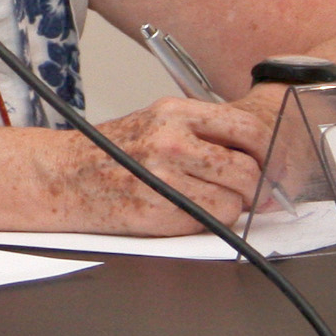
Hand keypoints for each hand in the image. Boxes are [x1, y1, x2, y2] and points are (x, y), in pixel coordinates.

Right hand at [60, 97, 274, 234]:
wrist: (64, 177)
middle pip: (247, 170)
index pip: (247, 128)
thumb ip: (205, 135)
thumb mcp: (157, 123)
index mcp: (174, 112)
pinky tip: (182, 210)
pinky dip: (205, 222)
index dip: (268, 152)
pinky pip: (209, 223)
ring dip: (229, 207)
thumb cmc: (112, 152)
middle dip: (254, 188)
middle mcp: (170, 141)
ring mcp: (164, 178)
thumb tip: (258, 159)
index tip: (271, 166)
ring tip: (204, 199)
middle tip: (247, 193)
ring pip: (233, 202)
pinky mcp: (159, 212)